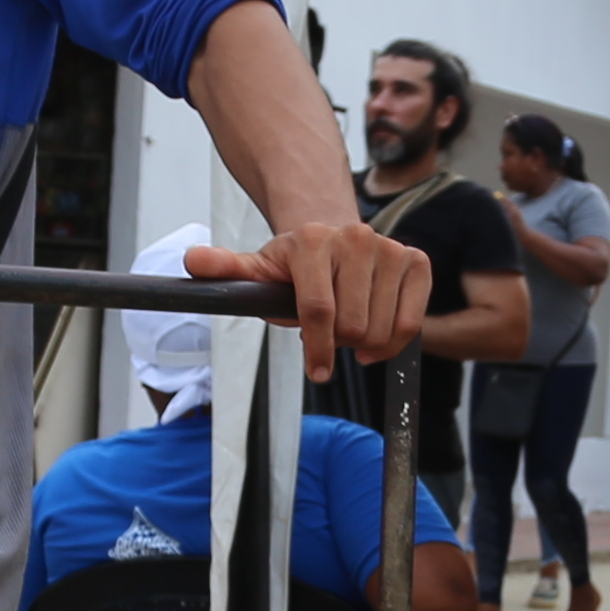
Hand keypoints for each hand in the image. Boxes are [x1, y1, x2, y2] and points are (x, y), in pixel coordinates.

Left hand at [187, 218, 428, 382]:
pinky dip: (393, 341)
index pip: (319, 310)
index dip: (318, 349)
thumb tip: (192, 262)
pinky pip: (411, 322)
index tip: (317, 372)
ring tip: (349, 331)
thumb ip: (227, 270)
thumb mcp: (258, 270)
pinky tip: (375, 338)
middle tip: (329, 335)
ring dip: (364, 343)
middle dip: (339, 343)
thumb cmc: (294, 267)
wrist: (333, 240)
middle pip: (352, 325)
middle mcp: (356, 238)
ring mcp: (389, 248)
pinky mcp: (416, 261)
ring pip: (381, 327)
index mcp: (313, 240)